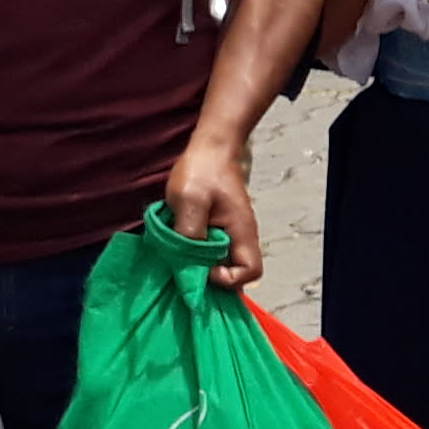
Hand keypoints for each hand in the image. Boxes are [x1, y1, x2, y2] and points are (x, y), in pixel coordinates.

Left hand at [165, 131, 262, 288]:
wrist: (211, 148)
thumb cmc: (202, 171)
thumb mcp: (190, 200)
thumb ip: (190, 233)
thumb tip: (187, 264)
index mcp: (241, 233)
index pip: (250, 272)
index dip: (228, 279)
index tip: (204, 268)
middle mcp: (240, 238)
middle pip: (235, 273)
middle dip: (210, 276)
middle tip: (184, 266)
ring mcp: (230, 234)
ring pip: (221, 264)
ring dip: (200, 265)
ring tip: (178, 254)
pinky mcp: (218, 229)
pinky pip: (211, 251)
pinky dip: (196, 254)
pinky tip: (179, 243)